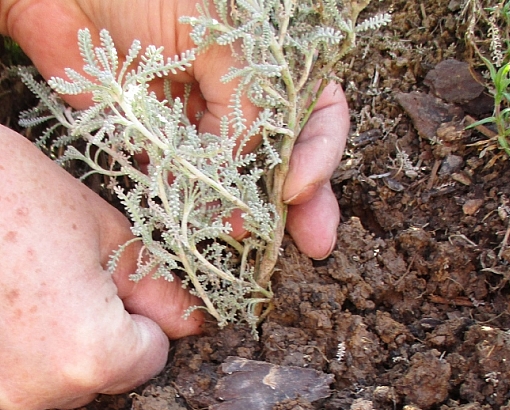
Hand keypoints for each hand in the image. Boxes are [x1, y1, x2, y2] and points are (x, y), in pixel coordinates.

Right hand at [0, 127, 203, 409]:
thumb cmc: (17, 195)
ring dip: (67, 337)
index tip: (121, 281)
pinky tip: (14, 298)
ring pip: (65, 374)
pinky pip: (26, 371)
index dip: (147, 318)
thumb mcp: (104, 233)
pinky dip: (30, 342)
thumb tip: (191, 321)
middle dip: (109, 329)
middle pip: (109, 372)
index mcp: (87, 352)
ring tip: (38, 281)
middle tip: (75, 272)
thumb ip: (154, 286)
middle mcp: (38, 388)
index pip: (152, 357)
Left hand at [1, 0, 347, 258]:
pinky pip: (190, 187)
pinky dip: (200, 213)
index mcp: (273, 68)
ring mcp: (205, 127)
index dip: (319, 154)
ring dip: (249, 215)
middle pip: (289, 158)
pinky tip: (209, 230)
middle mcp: (246, 102)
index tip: (296, 189)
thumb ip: (247, 113)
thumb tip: (246, 184)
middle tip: (315, 242)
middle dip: (304, 203)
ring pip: (240, 181)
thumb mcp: (223, 42)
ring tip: (249, 239)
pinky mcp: (164, 148)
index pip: (319, 116)